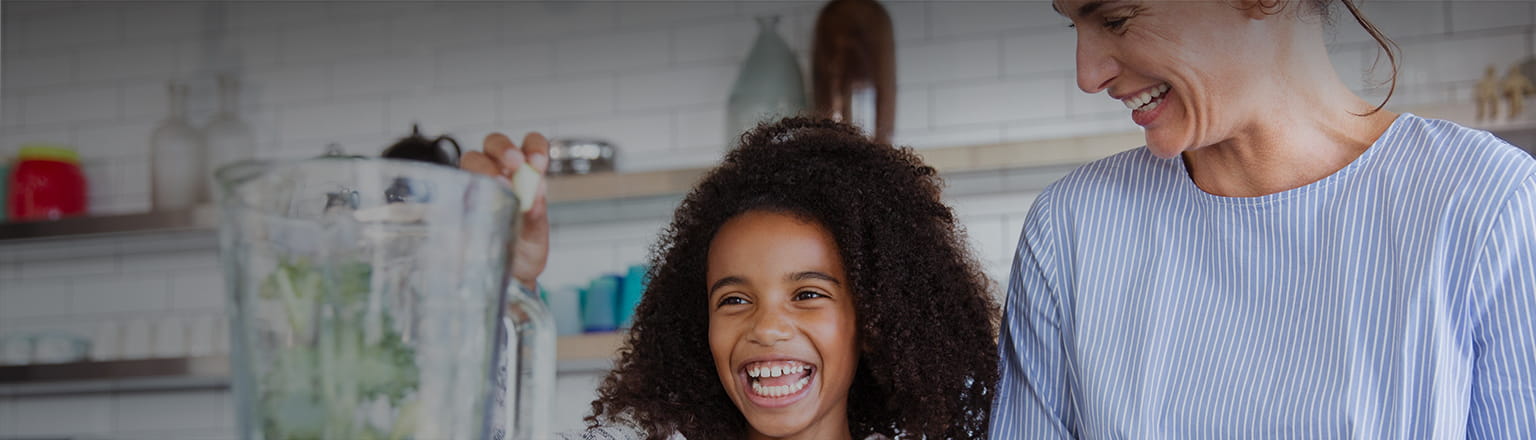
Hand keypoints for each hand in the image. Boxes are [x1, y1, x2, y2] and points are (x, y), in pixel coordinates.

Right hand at [461, 132, 549, 291]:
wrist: (508, 277)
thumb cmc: (524, 251)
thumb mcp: (536, 235)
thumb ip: (536, 215)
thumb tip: (536, 193)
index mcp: (525, 174)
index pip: (530, 144)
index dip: (534, 146)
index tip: (538, 161)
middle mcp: (500, 174)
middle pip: (494, 143)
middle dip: (504, 148)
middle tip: (515, 164)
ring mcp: (476, 186)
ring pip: (472, 158)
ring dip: (485, 165)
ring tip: (497, 183)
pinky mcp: (458, 202)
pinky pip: (454, 185)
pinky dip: (464, 188)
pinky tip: (473, 201)